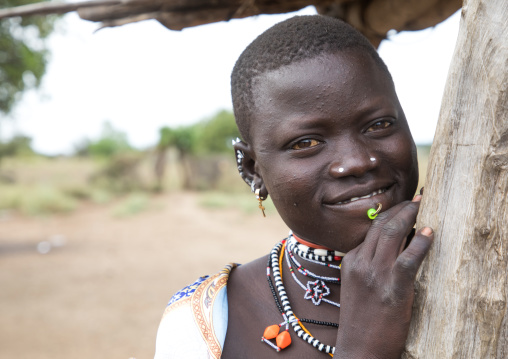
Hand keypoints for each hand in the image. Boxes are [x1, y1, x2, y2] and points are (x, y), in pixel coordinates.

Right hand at [334, 196, 432, 358]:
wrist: (359, 349)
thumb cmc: (361, 321)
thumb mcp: (356, 287)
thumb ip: (367, 266)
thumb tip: (392, 249)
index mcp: (350, 261)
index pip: (370, 230)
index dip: (388, 214)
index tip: (402, 206)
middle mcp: (359, 262)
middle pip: (380, 226)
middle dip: (400, 208)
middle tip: (417, 199)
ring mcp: (374, 273)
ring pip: (391, 234)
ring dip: (410, 216)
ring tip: (423, 205)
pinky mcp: (391, 287)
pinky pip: (408, 258)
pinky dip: (420, 243)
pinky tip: (429, 233)